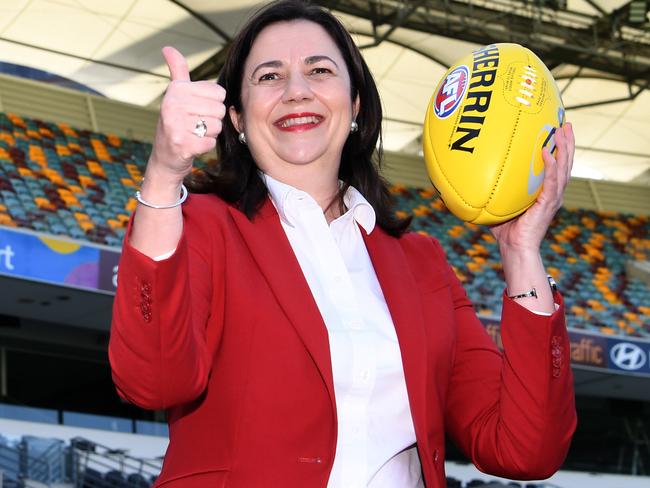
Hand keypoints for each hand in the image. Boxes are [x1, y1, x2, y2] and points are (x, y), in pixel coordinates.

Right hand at [148, 46, 225, 181]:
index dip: (213, 104)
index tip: (197, 110)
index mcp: (176, 90)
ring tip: (193, 135)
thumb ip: (177, 71)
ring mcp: (176, 125)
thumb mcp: (175, 95)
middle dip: (212, 121)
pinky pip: (210, 143)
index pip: (219, 93)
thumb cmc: (175, 123)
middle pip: (219, 110)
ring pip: (216, 127)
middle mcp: (173, 105)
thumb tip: (167, 48)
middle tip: (195, 125)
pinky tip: (193, 146)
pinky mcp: (182, 145)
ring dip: (209, 134)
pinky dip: (205, 147)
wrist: (165, 158)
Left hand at [490, 123, 574, 253]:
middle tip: (566, 123)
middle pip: (566, 162)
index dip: (559, 149)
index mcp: (546, 192)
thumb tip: (470, 178)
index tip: (558, 130)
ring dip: (565, 148)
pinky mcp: (549, 204)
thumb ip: (492, 190)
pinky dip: (551, 166)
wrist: (515, 248)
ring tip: (563, 130)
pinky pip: (552, 181)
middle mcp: (554, 193)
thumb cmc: (506, 230)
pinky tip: (548, 151)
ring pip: (564, 168)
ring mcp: (553, 198)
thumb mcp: (499, 204)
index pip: (556, 166)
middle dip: (568, 142)